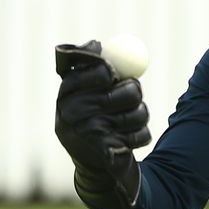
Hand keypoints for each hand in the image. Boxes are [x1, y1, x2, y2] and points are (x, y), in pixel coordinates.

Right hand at [54, 40, 150, 208]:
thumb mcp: (82, 93)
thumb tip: (96, 43)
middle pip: (126, 92)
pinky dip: (141, 135)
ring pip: (138, 112)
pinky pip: (142, 133)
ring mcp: (91, 135)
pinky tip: (127, 140)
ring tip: (128, 120)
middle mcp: (74, 114)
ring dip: (141, 115)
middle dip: (135, 92)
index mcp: (67, 95)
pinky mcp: (109, 153)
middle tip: (133, 94)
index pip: (101, 71)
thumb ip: (89, 67)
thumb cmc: (88, 119)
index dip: (115, 71)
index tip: (114, 75)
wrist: (92, 165)